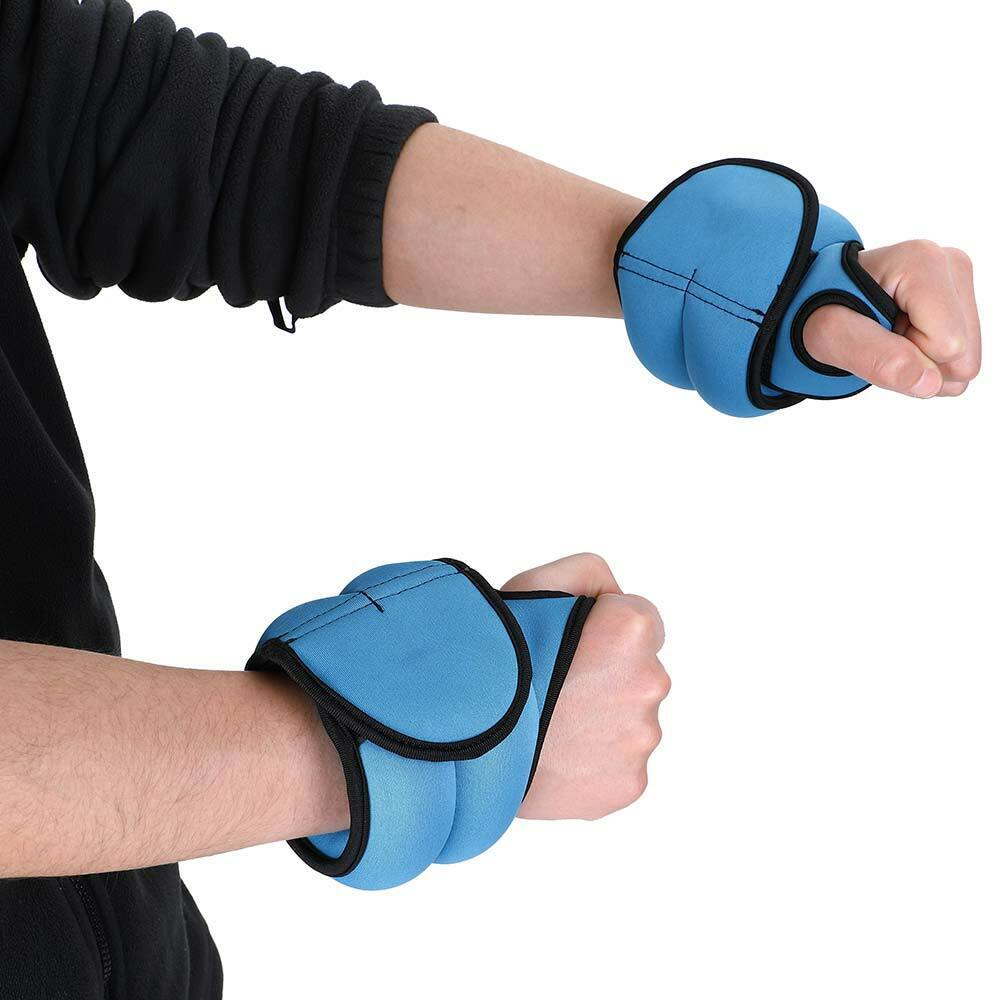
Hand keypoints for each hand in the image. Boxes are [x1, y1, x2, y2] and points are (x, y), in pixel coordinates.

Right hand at [507, 553, 669, 820]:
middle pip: (637, 675)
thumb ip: (589, 575)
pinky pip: (618, 767)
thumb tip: (613, 600)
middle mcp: (650, 681)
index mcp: (633, 628)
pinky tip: (555, 755)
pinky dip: (592, 764)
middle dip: (605, 678)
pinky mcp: (627, 784)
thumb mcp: (534, 583)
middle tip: (554, 687)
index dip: (603, 631)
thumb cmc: (493, 654)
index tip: (572, 646)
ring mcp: (640, 738)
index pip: (640, 621)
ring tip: (549, 724)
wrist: (461, 733)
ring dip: (600, 722)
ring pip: (628, 722)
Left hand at [804, 241, 980, 397]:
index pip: (946, 345)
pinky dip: (928, 359)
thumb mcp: (832, 335)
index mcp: (923, 263)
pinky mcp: (963, 303)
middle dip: (917, 362)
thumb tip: (930, 383)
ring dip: (922, 363)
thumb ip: (875, 357)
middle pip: (962, 358)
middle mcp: (952, 265)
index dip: (905, 355)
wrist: (823, 300)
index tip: (873, 332)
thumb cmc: (825, 311)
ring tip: (888, 335)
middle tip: (879, 337)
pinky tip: (902, 336)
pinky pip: (961, 362)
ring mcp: (962, 284)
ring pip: (964, 363)